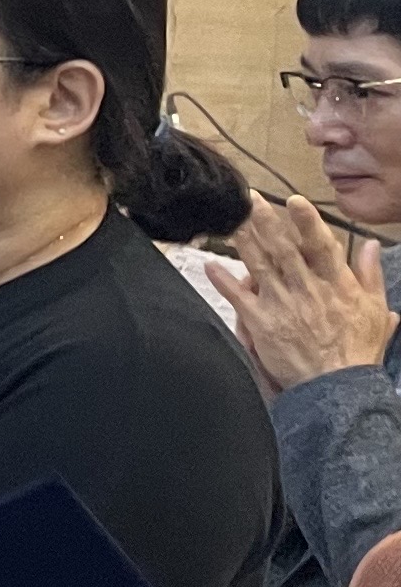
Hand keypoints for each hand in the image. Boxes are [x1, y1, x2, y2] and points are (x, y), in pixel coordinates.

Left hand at [230, 193, 396, 393]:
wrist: (337, 387)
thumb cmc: (358, 349)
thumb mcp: (376, 310)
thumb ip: (370, 275)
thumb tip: (372, 245)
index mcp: (336, 284)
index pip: (321, 246)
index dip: (307, 222)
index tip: (294, 200)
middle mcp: (307, 290)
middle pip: (283, 250)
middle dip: (266, 222)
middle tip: (249, 199)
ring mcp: (282, 305)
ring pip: (260, 266)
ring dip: (244, 241)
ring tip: (231, 218)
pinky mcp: (262, 323)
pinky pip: (239, 298)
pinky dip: (224, 281)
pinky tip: (209, 264)